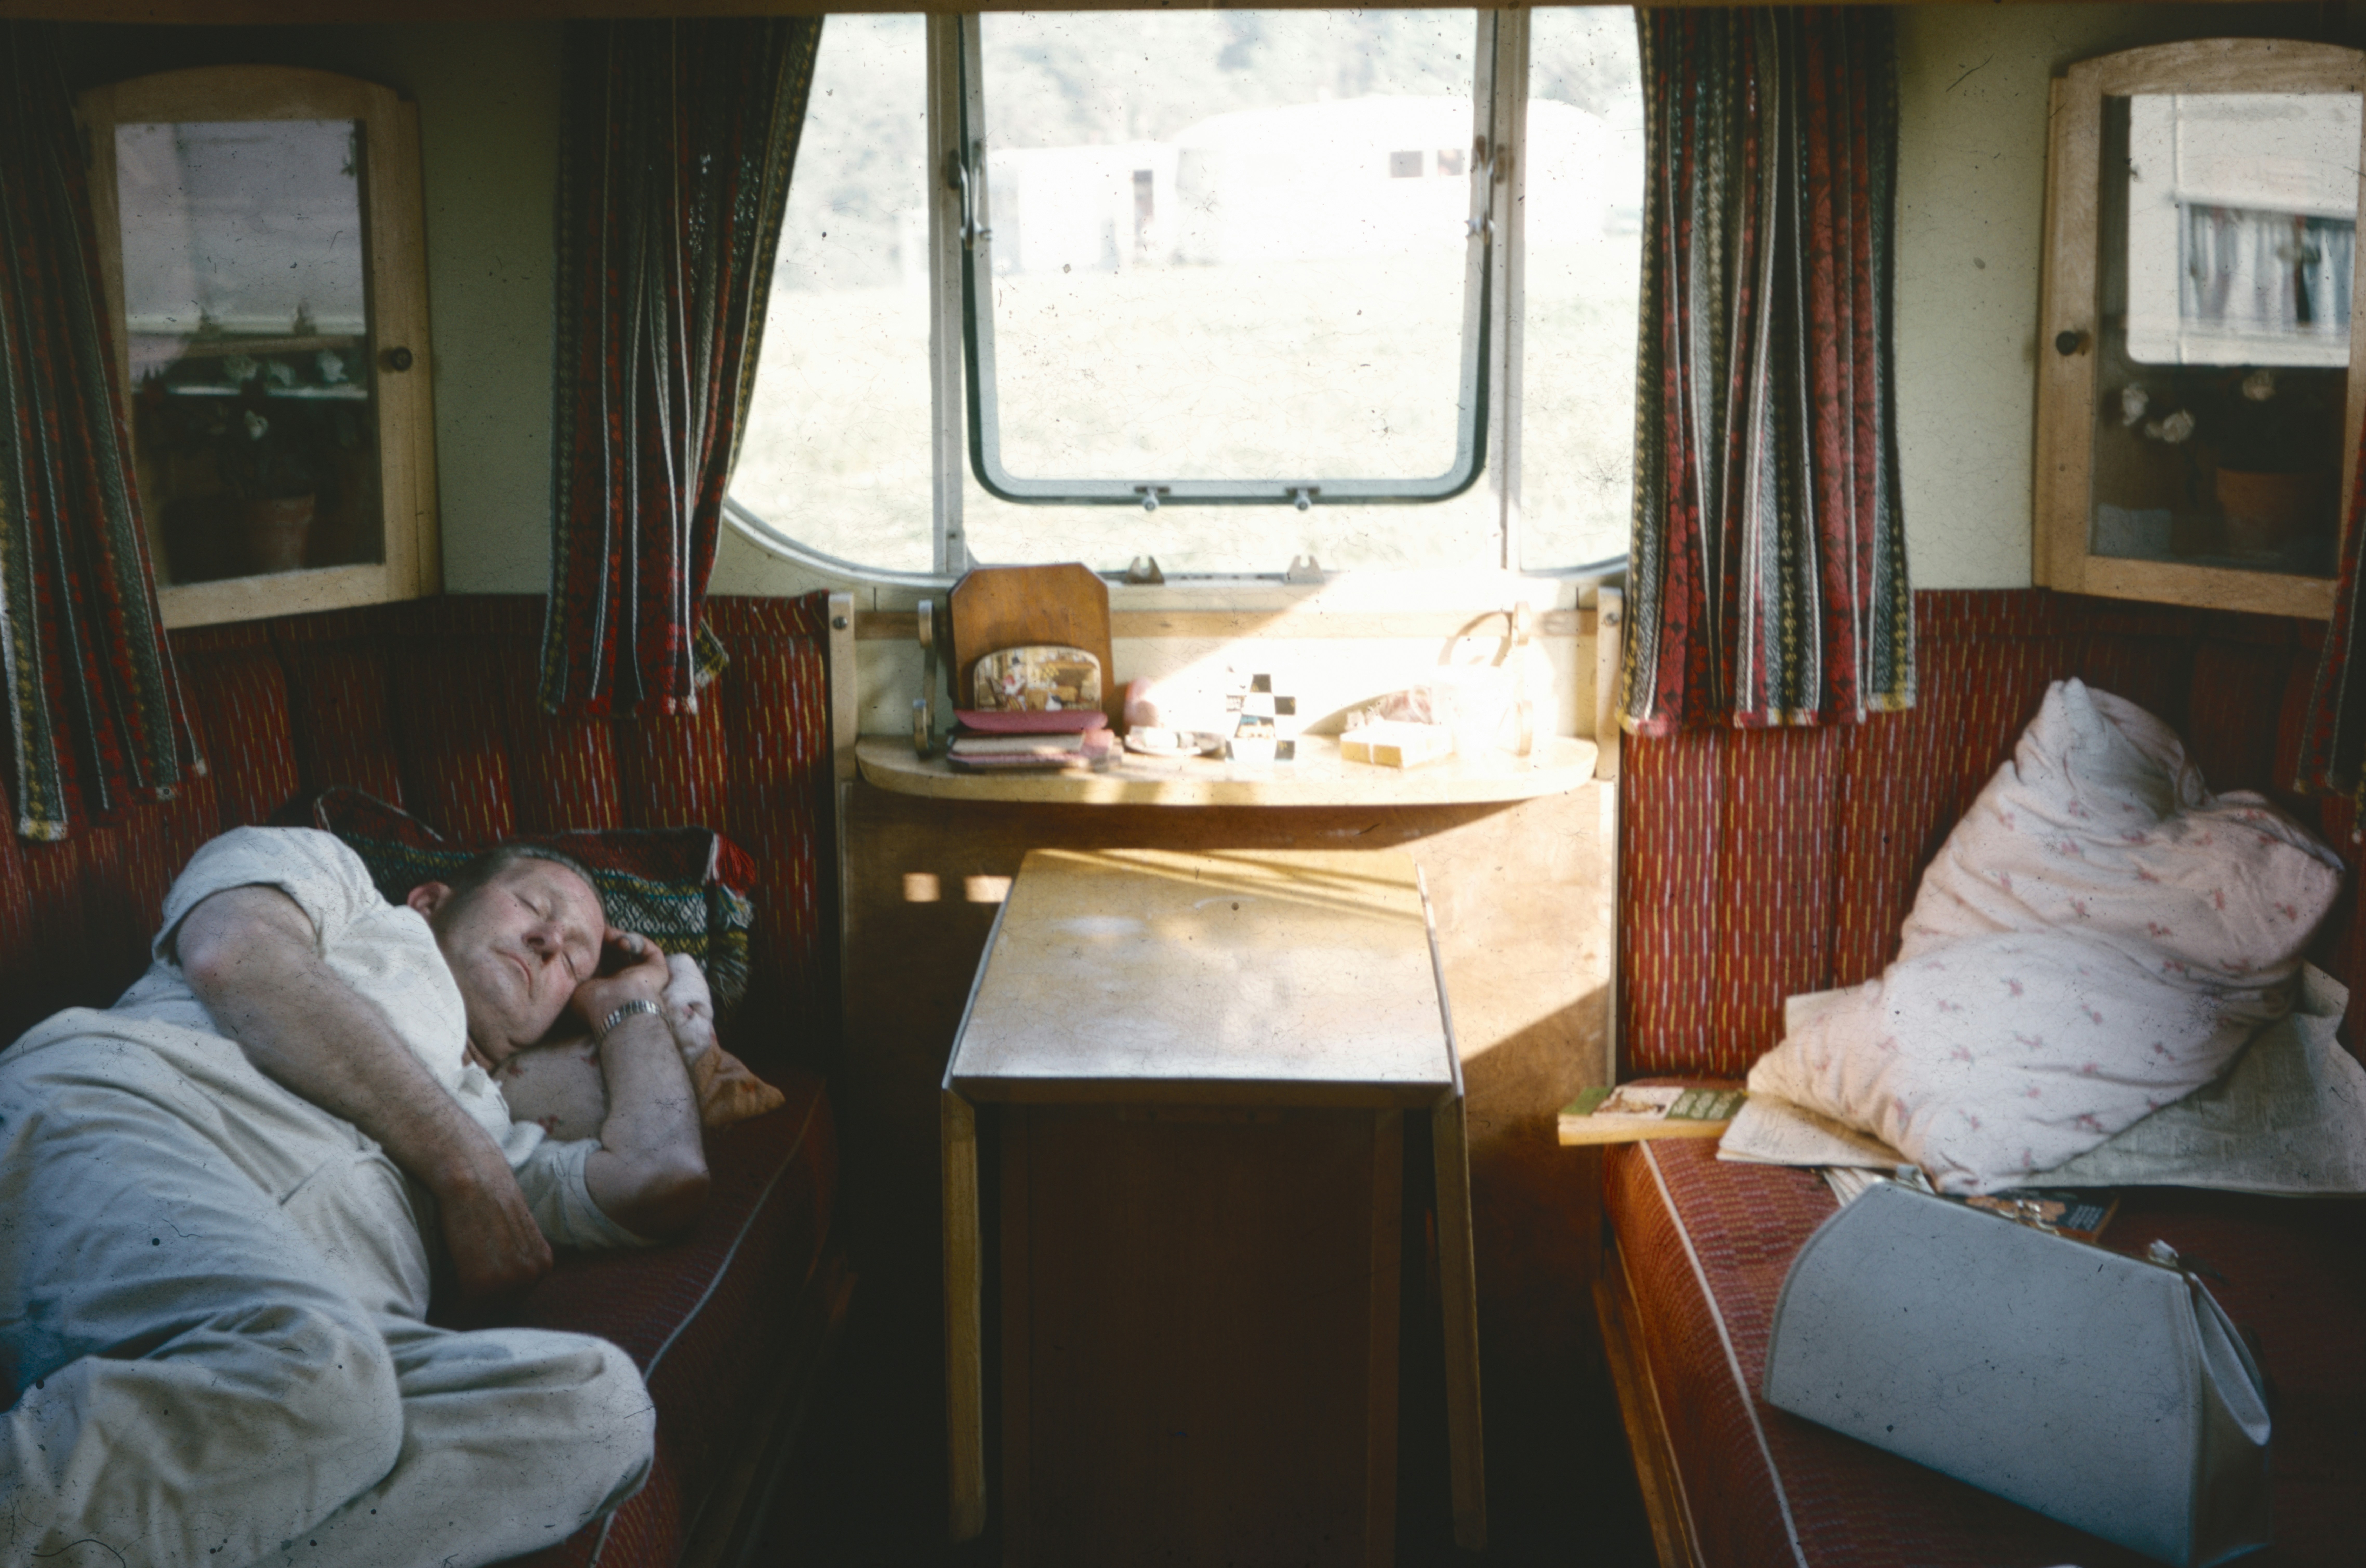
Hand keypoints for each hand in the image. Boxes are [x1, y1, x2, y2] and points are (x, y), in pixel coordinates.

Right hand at [438, 1156, 553, 1302]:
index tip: (468, 1306)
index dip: (489, 1305)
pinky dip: (449, 1310)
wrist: (471, 1174)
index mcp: (543, 1263)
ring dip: (461, 1313)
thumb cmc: (483, 1199)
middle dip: (476, 1311)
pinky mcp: (484, 1283)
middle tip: (450, 1309)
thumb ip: (510, 1260)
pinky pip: (464, 1311)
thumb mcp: (511, 1234)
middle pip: (500, 1310)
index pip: (515, 1300)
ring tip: (442, 1307)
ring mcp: (512, 1280)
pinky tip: (438, 1303)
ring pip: (482, 1313)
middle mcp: (534, 1274)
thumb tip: (494, 1291)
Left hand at [570, 928, 671, 1034]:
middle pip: (617, 953)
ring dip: (619, 938)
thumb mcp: (576, 984)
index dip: (595, 948)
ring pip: (632, 950)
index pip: (602, 962)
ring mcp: (643, 976)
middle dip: (606, 940)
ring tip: (607, 934)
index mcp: (606, 987)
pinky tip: (622, 942)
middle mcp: (625, 982)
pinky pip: (650, 950)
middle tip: (597, 930)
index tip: (585, 937)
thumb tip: (571, 953)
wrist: (617, 1008)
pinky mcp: (657, 970)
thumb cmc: (593, 1002)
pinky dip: (636, 942)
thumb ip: (576, 969)